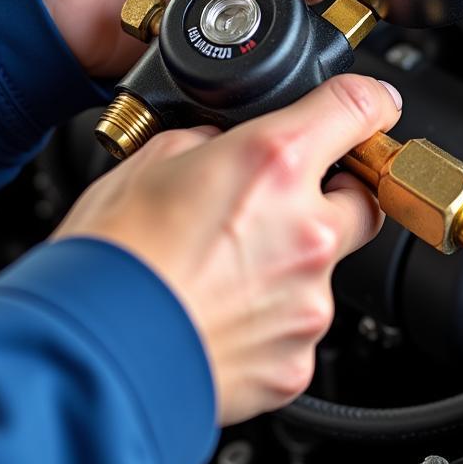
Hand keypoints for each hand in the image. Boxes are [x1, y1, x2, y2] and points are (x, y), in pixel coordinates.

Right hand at [53, 74, 401, 425]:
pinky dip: (270, 316)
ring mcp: (307, 300)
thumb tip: (224, 147)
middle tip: (280, 203)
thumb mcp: (152, 160)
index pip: (360, 108)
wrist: (90, 354)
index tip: (373, 108)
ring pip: (324, 268)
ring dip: (289, 261)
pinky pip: (298, 325)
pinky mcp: (295, 360)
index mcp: (274, 162)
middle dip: (332, 196)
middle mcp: (306, 229)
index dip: (371, 102)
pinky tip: (220, 311)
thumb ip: (210, 144)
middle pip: (362, 199)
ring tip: (223, 270)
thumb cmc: (111, 260)